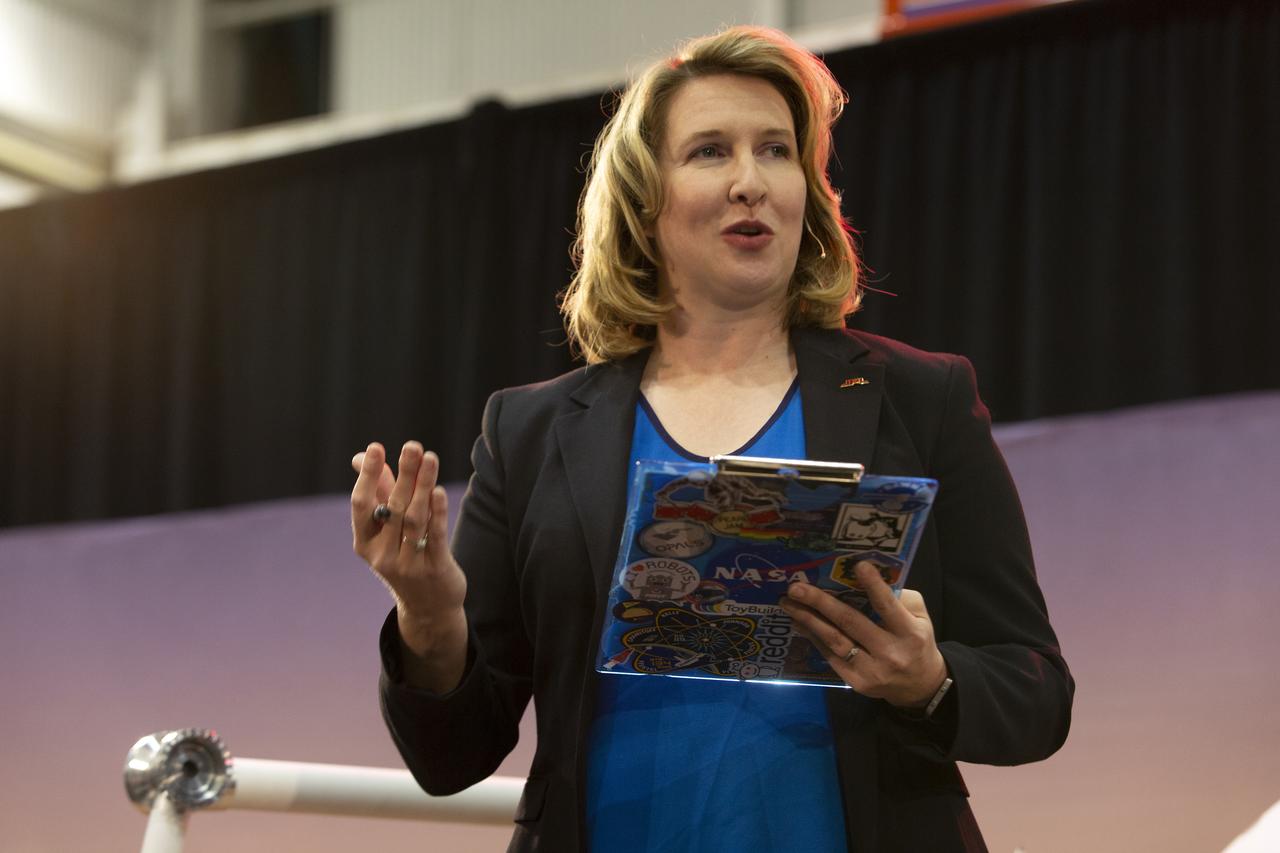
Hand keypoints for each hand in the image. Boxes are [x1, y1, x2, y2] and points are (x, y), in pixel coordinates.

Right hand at [350, 441, 466, 639]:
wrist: (427, 606)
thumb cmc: (403, 554)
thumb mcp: (385, 528)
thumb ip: (378, 490)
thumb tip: (362, 455)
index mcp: (364, 542)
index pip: (361, 504)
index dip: (369, 476)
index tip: (376, 448)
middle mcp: (381, 555)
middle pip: (393, 507)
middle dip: (404, 474)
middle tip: (413, 446)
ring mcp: (407, 564)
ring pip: (414, 519)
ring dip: (423, 486)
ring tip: (430, 458)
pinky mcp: (434, 569)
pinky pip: (435, 537)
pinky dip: (437, 513)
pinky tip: (439, 491)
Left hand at [780, 561, 947, 708]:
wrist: (919, 687)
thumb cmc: (916, 643)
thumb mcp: (920, 618)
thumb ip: (900, 599)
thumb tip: (867, 581)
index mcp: (909, 633)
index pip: (888, 607)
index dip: (873, 586)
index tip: (858, 566)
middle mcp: (890, 653)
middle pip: (850, 623)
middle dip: (820, 603)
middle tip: (796, 588)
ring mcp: (871, 671)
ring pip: (834, 641)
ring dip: (808, 620)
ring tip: (789, 604)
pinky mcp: (856, 683)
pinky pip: (830, 656)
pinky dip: (813, 637)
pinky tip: (800, 623)